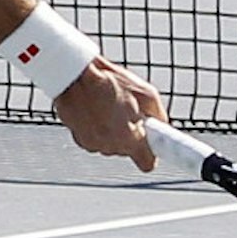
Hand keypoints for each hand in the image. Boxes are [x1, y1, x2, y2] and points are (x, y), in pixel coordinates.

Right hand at [53, 55, 165, 171]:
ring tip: (109, 106)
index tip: (152, 143)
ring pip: (110, 144)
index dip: (151, 152)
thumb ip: (159, 116)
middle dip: (130, 135)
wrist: (75, 74)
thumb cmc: (108, 80)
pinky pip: (95, 138)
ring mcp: (92, 143)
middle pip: (127, 151)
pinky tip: (96, 109)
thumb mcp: (146, 93)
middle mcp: (110, 146)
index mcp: (129, 139)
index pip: (148, 163)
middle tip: (128, 112)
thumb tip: (161, 126)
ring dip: (112, 131)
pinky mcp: (78, 138)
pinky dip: (97, 128)